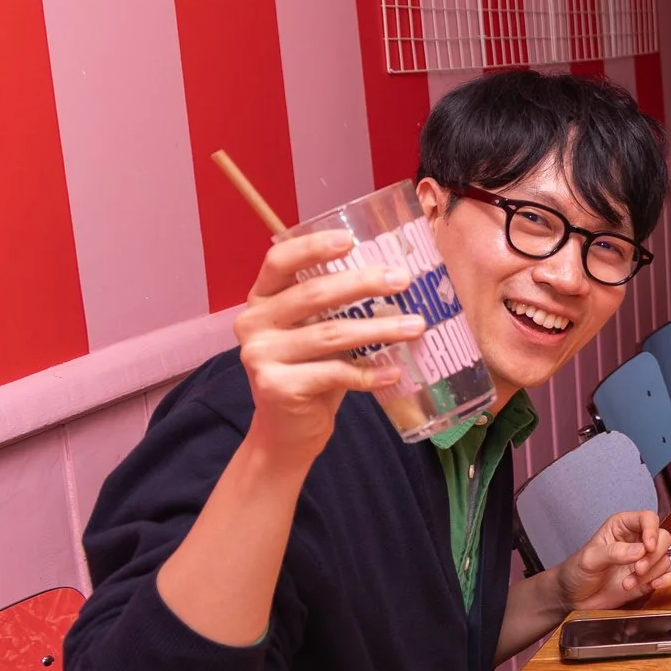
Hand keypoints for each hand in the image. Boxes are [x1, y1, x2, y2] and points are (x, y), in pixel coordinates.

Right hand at [235, 231, 421, 465]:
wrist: (287, 431)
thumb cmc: (311, 372)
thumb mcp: (318, 332)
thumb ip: (338, 308)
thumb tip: (396, 280)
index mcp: (262, 299)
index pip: (279, 261)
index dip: (312, 247)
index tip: (350, 240)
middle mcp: (253, 323)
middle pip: (313, 294)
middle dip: (364, 284)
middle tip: (403, 280)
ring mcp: (260, 355)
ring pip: (330, 334)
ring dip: (380, 329)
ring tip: (416, 326)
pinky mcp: (276, 387)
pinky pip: (333, 373)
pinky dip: (369, 373)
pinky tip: (395, 372)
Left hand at [553, 509, 670, 610]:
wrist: (574, 598)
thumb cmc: (577, 572)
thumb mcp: (590, 559)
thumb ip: (614, 552)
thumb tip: (640, 551)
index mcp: (622, 527)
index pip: (648, 518)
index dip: (652, 531)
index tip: (647, 547)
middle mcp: (637, 541)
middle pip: (663, 538)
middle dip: (653, 556)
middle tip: (638, 570)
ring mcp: (644, 561)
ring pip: (665, 558)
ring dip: (650, 573)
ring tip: (628, 584)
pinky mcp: (648, 579)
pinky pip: (667, 575)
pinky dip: (665, 580)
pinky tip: (653, 586)